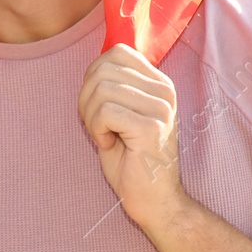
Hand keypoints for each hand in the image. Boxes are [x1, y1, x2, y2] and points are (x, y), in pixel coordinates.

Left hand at [78, 44, 192, 232]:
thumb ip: (113, 86)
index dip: (94, 76)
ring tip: (103, 136)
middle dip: (86, 97)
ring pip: (102, 88)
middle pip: (103, 68)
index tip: (98, 106)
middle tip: (96, 125)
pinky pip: (105, 111)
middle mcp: (165, 90)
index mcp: (159, 83)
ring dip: (90, 116)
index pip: (117, 52)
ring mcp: (160, 108)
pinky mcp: (151, 127)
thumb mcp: (121, 113)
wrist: (154, 200)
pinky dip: (96, 129)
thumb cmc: (131, 159)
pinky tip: (108, 144)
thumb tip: (93, 66)